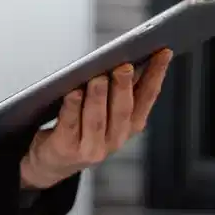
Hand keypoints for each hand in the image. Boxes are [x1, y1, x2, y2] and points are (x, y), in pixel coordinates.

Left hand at [20, 49, 172, 188]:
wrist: (51, 161)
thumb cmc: (78, 128)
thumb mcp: (103, 111)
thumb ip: (115, 89)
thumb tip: (127, 58)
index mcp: (128, 126)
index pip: (147, 98)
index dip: (156, 75)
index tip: (163, 52)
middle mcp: (114, 140)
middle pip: (122, 110)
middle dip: (124, 87)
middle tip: (124, 65)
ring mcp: (91, 148)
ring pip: (96, 120)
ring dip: (98, 97)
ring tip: (98, 77)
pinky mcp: (66, 149)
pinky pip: (70, 125)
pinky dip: (72, 108)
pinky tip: (72, 93)